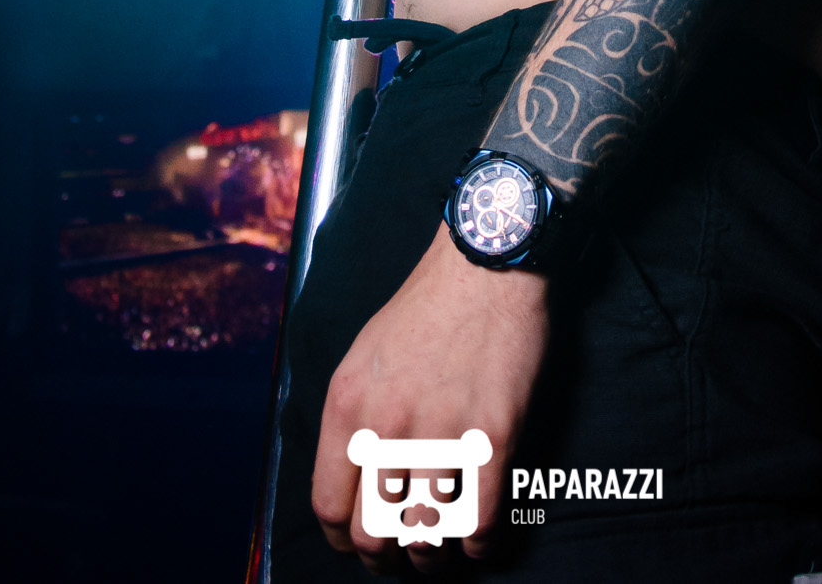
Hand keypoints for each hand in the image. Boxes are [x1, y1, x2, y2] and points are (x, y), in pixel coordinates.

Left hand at [312, 228, 546, 570]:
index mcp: (348, 404)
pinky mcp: (493, 436)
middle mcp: (388, 424)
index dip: (342, 539)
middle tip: (399, 552)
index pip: (328, 505)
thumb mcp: (362, 355)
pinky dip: (476, 546)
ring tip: (437, 545)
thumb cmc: (425, 307)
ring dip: (431, 555)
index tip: (358, 542)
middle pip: (372, 533)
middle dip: (384, 557)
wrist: (486, 265)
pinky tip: (475, 540)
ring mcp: (442, 432)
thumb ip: (352, 418)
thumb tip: (351, 482)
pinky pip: (477, 524)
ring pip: (425, 536)